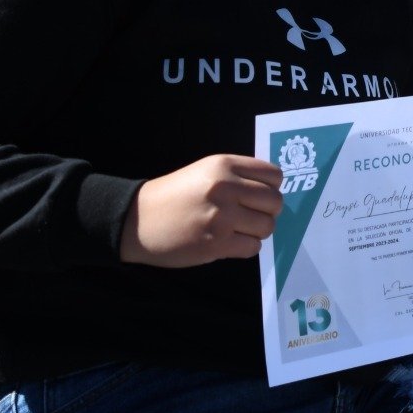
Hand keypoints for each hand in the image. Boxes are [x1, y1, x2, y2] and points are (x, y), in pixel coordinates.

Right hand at [119, 155, 283, 267]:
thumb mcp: (206, 170)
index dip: (272, 188)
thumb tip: (273, 191)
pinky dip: (246, 247)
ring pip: (267, 226)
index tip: (260, 196)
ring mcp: (221, 217)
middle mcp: (226, 188)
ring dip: (257, 231)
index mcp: (224, 165)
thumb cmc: (175, 194)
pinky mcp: (216, 244)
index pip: (274, 175)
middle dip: (268, 211)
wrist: (137, 219)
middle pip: (275, 202)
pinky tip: (229, 242)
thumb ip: (238, 176)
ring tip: (239, 229)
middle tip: (251, 216)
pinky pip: (253, 247)